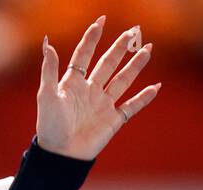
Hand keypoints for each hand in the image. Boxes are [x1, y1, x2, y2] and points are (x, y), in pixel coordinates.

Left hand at [38, 15, 160, 160]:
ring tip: (148, 49)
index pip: (83, 56)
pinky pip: (132, 107)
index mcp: (72, 84)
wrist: (60, 155)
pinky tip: (156, 87)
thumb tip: (47, 42)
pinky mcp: (113, 121)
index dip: (92, 38)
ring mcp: (102, 105)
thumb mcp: (46, 95)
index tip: (101, 20)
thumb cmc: (50, 126)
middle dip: (120, 48)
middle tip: (134, 31)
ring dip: (135, 65)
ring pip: (123, 80)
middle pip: (108, 64)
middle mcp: (89, 91)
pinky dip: (144, 98)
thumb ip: (48, 69)